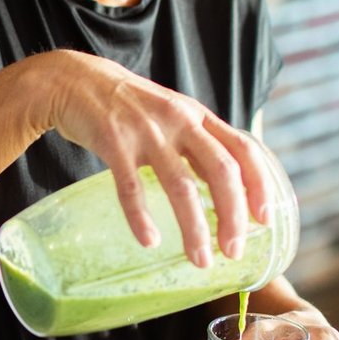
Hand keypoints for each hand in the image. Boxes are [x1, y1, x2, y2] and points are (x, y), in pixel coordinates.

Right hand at [40, 51, 273, 265]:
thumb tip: (223, 189)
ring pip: (181, 185)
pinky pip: (131, 187)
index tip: (265, 219)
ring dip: (194, 228)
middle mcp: (178, 120)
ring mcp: (146, 131)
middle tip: (233, 251)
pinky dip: (141, 218)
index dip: (259, 185)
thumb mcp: (170, 114)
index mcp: (197, 115)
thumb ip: (196, 144)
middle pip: (221, 170)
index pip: (243, 149)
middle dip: (232, 215)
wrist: (73, 80)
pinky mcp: (113, 142)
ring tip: (199, 259)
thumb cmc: (126, 105)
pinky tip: (149, 241)